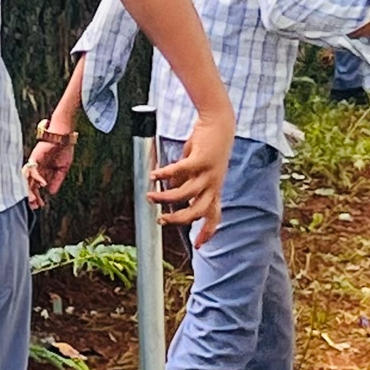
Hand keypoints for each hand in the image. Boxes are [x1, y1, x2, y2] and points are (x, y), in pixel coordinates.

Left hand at [23, 137, 75, 209]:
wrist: (63, 136)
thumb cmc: (63, 150)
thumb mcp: (62, 169)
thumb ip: (56, 180)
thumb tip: (50, 192)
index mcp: (43, 172)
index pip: (36, 187)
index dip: (37, 196)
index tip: (40, 205)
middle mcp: (37, 169)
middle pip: (31, 185)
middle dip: (32, 196)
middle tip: (34, 206)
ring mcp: (34, 164)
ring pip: (29, 180)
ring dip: (31, 190)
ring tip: (34, 200)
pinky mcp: (34, 158)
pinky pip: (34, 171)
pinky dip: (38, 178)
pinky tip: (43, 185)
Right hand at [149, 108, 232, 244]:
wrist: (219, 122)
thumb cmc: (208, 144)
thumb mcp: (199, 167)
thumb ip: (187, 180)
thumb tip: (172, 188)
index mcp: (215, 188)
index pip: (214, 216)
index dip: (208, 232)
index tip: (198, 246)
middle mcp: (213, 184)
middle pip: (197, 212)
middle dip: (178, 220)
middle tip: (161, 220)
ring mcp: (208, 173)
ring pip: (184, 194)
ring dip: (165, 198)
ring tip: (150, 196)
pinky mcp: (200, 159)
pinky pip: (179, 171)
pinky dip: (164, 175)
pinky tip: (153, 175)